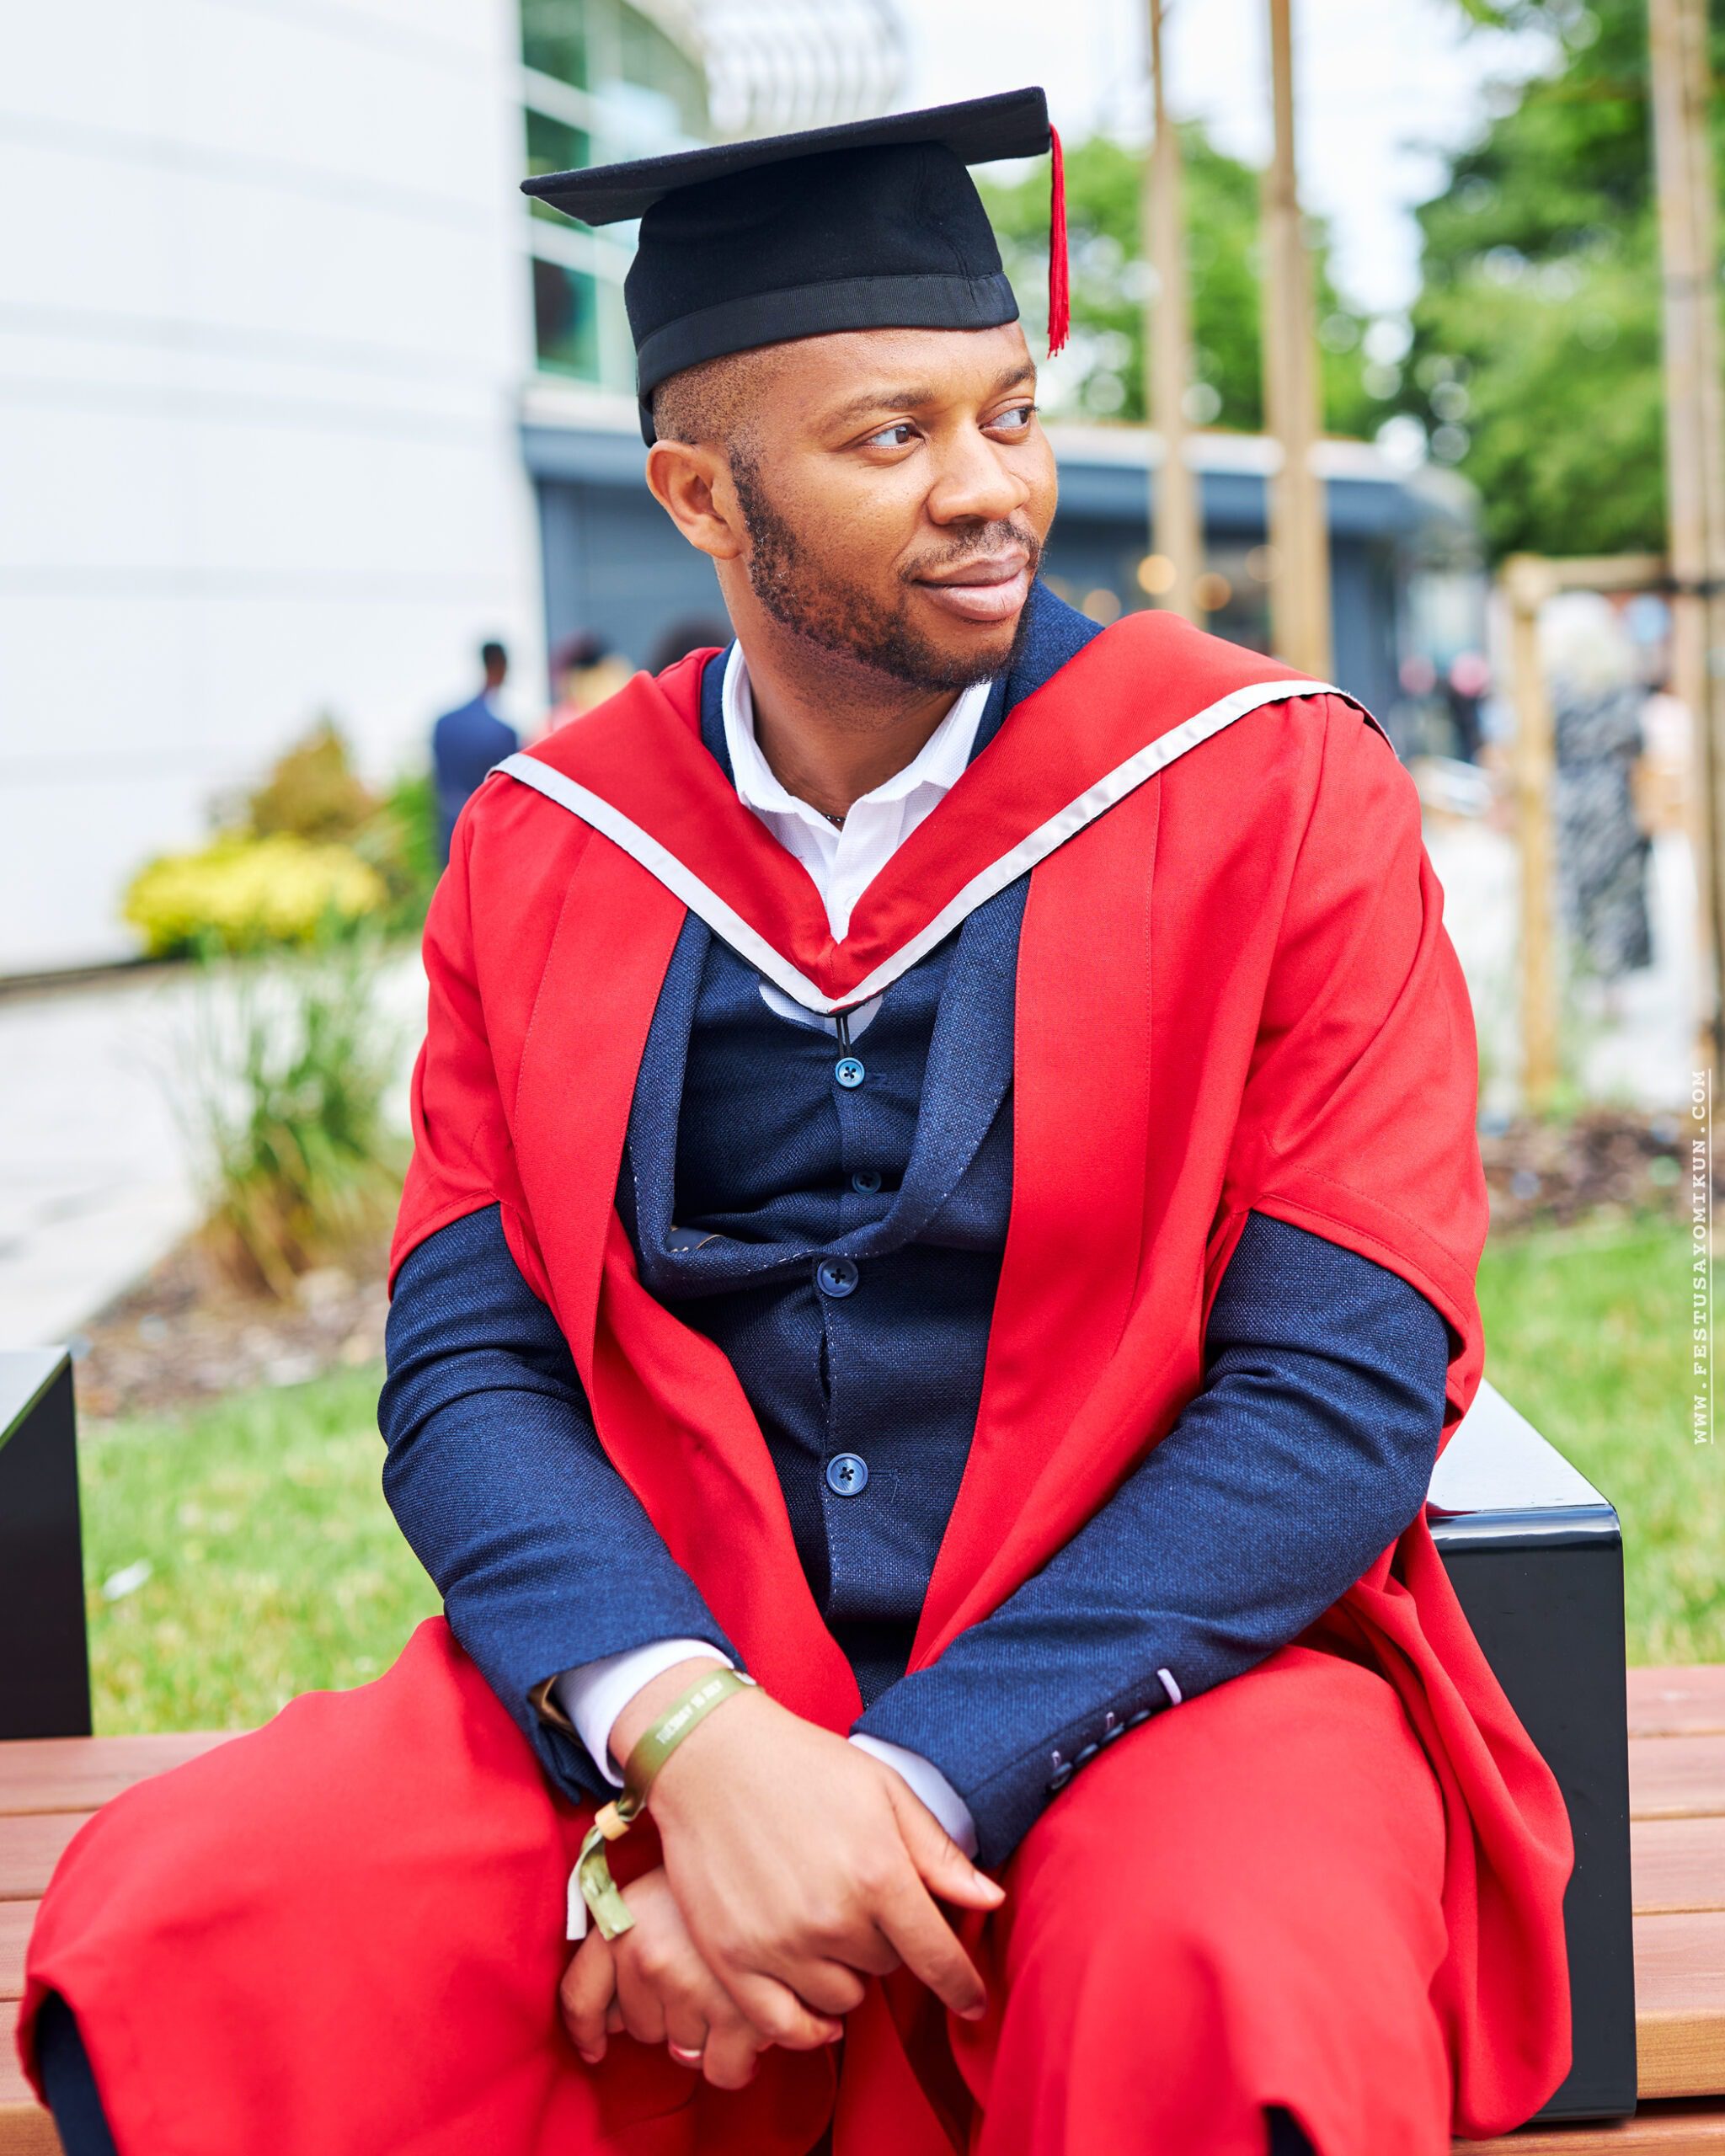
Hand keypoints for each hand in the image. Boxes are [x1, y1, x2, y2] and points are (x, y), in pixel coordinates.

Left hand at [560, 1867, 818, 2090]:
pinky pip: (723, 2070)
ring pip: (684, 2049)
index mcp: (626, 1922)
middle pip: (640, 2028)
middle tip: (704, 1977)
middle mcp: (649, 1957)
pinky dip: (740, 2058)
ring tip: (734, 1986)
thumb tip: (611, 2014)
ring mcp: (692, 1987)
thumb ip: (632, 1939)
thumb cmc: (728, 1865)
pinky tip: (754, 2025)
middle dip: (669, 2014)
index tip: (596, 2048)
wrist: (790, 1841)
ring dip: (708, 2029)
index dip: (585, 2030)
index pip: (579, 1995)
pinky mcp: (738, 2016)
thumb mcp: (666, 1886)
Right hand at [611, 1663, 1003, 2047]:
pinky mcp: (731, 1959)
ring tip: (824, 1924)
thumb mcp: (884, 1790)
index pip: (937, 1957)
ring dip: (844, 1971)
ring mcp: (778, 1944)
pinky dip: (805, 2024)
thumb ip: (937, 1852)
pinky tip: (812, 2005)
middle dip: (885, 1940)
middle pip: (887, 1969)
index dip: (962, 1985)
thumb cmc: (805, 1765)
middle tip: (858, 1897)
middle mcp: (831, 1918)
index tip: (974, 2002)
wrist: (712, 1755)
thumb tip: (990, 1900)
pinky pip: (783, 2026)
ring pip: (841, 1998)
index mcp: (877, 1873)